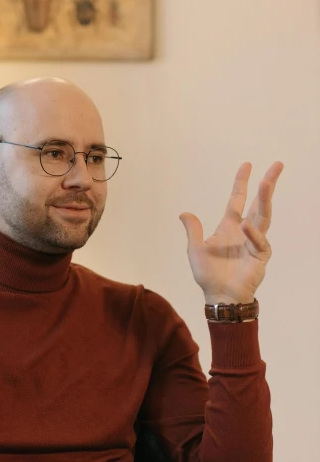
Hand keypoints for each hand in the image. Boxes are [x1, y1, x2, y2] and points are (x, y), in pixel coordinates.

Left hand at [179, 162, 283, 304]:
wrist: (219, 297)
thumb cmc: (208, 275)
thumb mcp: (195, 250)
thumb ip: (193, 231)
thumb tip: (183, 213)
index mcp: (229, 227)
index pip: (237, 200)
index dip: (241, 183)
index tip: (247, 165)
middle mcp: (244, 231)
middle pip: (258, 203)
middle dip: (267, 184)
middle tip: (277, 165)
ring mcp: (254, 242)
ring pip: (263, 216)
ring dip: (265, 199)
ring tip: (267, 181)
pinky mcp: (260, 256)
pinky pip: (260, 242)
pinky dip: (253, 234)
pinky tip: (246, 227)